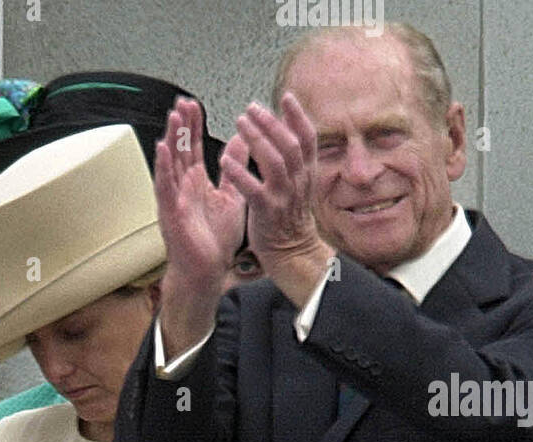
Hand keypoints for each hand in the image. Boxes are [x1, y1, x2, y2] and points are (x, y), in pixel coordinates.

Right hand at [154, 98, 250, 350]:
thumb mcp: (231, 196)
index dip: (193, 126)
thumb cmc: (215, 240)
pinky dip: (163, 167)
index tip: (194, 105)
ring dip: (170, 138)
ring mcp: (174, 199)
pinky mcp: (171, 213)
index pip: (192, 147)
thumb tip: (241, 141)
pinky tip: (162, 149)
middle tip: (182, 102)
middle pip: (180, 149)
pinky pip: (165, 186)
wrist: (207, 271)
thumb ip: (234, 168)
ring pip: (170, 163)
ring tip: (172, 116)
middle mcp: (182, 187)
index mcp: (196, 182)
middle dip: (181, 125)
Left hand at [219, 94, 335, 306]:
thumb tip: (284, 130)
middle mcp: (298, 182)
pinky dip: (239, 173)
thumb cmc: (287, 217)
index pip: (307, 138)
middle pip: (289, 144)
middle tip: (252, 108)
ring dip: (256, 138)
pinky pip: (253, 189)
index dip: (298, 116)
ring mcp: (283, 197)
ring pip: (274, 161)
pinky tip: (225, 160)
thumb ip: (292, 159)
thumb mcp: (297, 184)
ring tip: (240, 122)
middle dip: (271, 123)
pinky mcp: (266, 212)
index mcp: (306, 173)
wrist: (290, 252)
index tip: (285, 97)